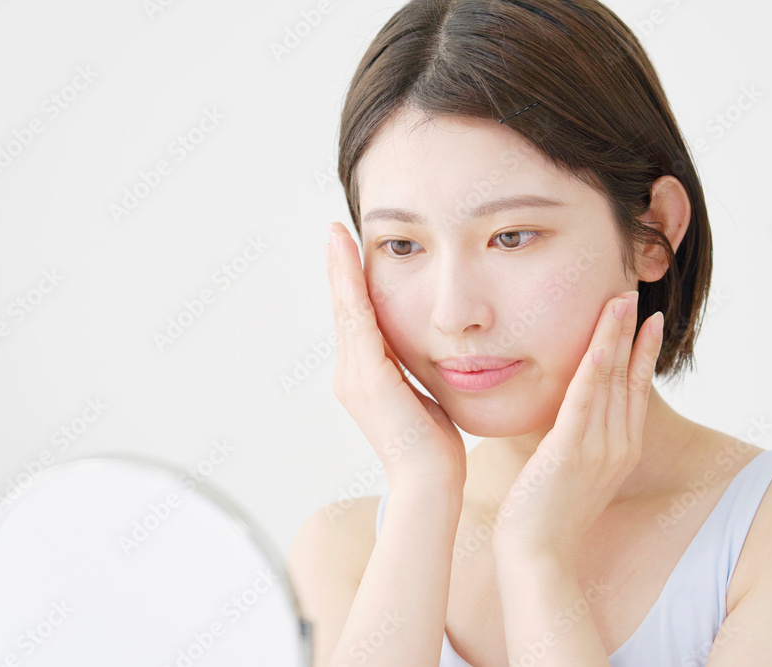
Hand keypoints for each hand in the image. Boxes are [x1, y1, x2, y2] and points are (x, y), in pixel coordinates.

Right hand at [325, 221, 466, 488]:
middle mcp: (351, 375)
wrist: (430, 483)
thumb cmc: (435, 450)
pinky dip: (351, 288)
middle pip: (345, 310)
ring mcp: (354, 376)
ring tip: (337, 235)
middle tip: (335, 231)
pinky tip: (350, 260)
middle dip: (340, 269)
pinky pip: (357, 321)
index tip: (350, 252)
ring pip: (346, 310)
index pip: (357, 322)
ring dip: (341, 270)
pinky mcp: (368, 377)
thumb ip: (416, 377)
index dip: (351, 286)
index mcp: (364, 379)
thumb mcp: (424, 401)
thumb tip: (429, 358)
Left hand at [491, 289, 663, 564]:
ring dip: (616, 336)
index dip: (641, 352)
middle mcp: (618, 446)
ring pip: (610, 380)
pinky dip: (595, 366)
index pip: (635, 390)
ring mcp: (598, 449)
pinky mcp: (571, 452)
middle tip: (631, 292)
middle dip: (631, 332)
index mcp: (620, 450)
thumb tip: (570, 416)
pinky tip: (600, 341)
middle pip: (628, 377)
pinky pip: (585, 400)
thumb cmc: (547, 515)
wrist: (538, 556)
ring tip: (621, 300)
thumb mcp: (573, 473)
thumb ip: (579, 441)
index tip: (646, 319)